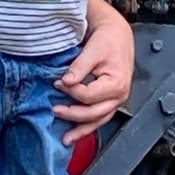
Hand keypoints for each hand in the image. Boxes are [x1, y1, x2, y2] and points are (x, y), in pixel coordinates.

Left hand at [54, 8, 134, 143]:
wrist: (117, 36)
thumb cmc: (108, 40)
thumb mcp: (93, 50)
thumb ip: (79, 67)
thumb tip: (66, 81)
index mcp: (117, 84)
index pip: (89, 95)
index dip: (71, 91)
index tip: (57, 82)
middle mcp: (119, 96)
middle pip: (94, 113)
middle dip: (72, 114)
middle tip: (55, 110)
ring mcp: (115, 101)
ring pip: (97, 121)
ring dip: (80, 130)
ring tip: (66, 139)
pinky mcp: (110, 101)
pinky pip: (98, 118)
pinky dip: (86, 127)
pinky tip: (75, 133)